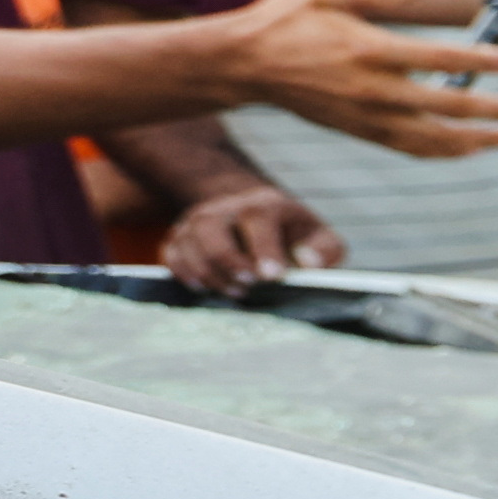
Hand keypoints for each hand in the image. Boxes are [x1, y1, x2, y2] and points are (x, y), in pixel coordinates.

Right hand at [156, 181, 336, 297]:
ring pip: (188, 242)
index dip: (264, 248)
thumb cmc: (294, 235)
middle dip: (227, 261)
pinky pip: (172, 254)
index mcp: (265, 205)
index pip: (258, 219)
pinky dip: (185, 274)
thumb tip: (308, 263)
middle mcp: (226, 208)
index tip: (272, 276)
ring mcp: (198, 220)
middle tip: (248, 287)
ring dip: (208, 272)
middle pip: (211, 227)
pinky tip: (205, 289)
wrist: (255, 216)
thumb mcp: (320, 237)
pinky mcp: (180, 236)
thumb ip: (325, 249)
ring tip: (234, 293)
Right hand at [197, 0, 497, 157]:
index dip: (485, 62)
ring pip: (435, 138)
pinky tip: (468, 149)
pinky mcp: (358, 132)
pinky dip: (444, 152)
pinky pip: (410, 149)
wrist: (241, 64)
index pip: (442, 59)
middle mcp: (373, 90)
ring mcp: (366, 116)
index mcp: (370, 50)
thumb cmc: (282, 21)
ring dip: (479, 140)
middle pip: (450, 105)